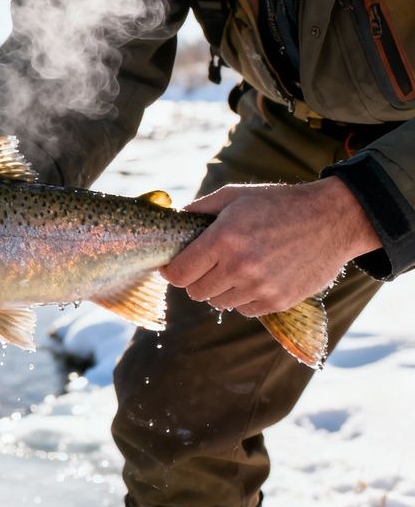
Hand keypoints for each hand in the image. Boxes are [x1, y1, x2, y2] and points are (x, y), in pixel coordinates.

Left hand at [161, 178, 380, 316]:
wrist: (333, 219)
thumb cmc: (279, 204)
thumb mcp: (235, 196)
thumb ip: (199, 210)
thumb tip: (173, 222)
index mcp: (223, 240)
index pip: (178, 275)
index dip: (172, 271)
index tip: (177, 266)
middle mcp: (240, 267)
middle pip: (195, 292)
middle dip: (197, 279)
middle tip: (209, 265)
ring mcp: (260, 287)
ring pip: (219, 303)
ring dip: (222, 289)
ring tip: (238, 267)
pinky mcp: (278, 301)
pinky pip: (244, 310)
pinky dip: (245, 298)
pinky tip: (257, 277)